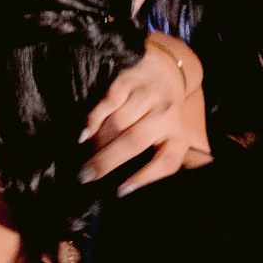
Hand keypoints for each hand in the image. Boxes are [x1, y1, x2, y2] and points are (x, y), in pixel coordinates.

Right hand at [80, 34, 210, 192]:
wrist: (165, 69)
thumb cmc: (161, 113)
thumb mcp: (170, 135)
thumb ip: (157, 158)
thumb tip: (127, 188)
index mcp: (178, 134)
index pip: (166, 161)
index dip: (143, 178)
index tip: (120, 192)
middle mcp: (165, 114)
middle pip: (134, 141)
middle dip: (106, 161)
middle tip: (85, 176)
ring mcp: (146, 96)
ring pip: (117, 123)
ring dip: (97, 143)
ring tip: (83, 156)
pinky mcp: (127, 81)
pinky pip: (107, 104)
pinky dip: (92, 121)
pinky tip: (83, 135)